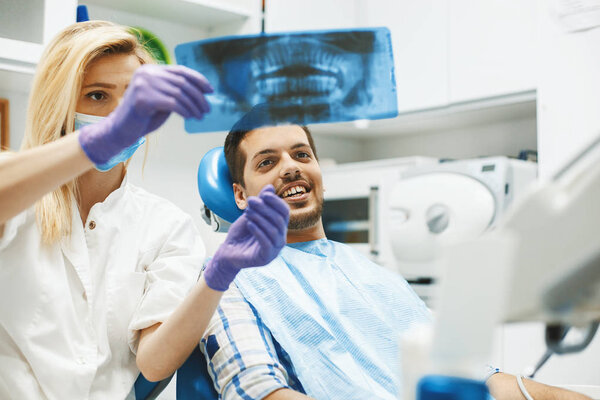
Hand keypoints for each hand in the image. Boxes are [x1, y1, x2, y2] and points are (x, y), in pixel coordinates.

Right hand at [78, 65, 212, 164]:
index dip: (198, 79)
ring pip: (179, 93)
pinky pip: (172, 103)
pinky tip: (190, 117)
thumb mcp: (162, 99)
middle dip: (198, 96)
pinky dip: (185, 110)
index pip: (180, 70)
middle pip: (182, 82)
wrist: (121, 130)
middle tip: (207, 109)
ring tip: (200, 116)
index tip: (210, 90)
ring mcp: (143, 84)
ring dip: (194, 106)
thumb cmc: (144, 117)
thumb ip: (175, 92)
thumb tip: (201, 92)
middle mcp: (146, 73)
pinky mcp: (142, 98)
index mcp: (151, 70)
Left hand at [203, 185, 289, 290]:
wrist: (228, 252)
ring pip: (273, 230)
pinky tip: (249, 224)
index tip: (263, 194)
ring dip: (260, 218)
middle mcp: (280, 239)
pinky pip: (266, 243)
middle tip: (250, 201)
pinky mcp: (266, 258)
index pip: (284, 212)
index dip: (276, 202)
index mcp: (279, 228)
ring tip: (247, 212)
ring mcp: (275, 250)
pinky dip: (258, 231)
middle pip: (279, 220)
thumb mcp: (250, 215)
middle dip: (265, 208)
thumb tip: (270, 187)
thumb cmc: (241, 233)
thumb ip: (260, 203)